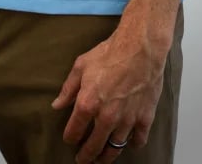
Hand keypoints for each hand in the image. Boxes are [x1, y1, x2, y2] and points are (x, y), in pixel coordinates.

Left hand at [51, 22, 165, 163]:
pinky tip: (129, 142)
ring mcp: (126, 120)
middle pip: (93, 148)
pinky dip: (133, 144)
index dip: (70, 138)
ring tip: (102, 158)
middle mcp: (106, 117)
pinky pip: (138, 141)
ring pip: (114, 148)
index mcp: (87, 104)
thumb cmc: (110, 53)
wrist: (139, 48)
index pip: (73, 132)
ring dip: (107, 156)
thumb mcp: (81, 66)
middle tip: (83, 160)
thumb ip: (68, 88)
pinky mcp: (144, 118)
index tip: (70, 139)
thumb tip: (57, 105)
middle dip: (86, 156)